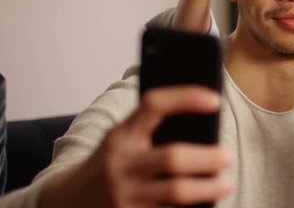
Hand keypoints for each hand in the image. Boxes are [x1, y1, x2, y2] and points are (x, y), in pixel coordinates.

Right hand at [39, 86, 233, 207]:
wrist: (65, 202)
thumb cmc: (108, 165)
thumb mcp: (121, 140)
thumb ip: (151, 131)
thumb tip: (205, 130)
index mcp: (121, 135)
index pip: (154, 104)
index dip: (186, 97)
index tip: (215, 100)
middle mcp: (121, 164)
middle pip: (173, 157)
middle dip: (207, 157)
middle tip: (228, 156)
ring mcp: (123, 195)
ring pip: (177, 192)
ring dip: (208, 188)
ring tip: (226, 183)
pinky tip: (207, 204)